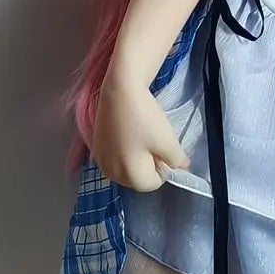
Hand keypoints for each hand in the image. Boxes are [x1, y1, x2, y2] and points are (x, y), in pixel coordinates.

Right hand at [90, 62, 189, 190]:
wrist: (121, 90)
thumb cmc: (145, 118)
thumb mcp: (169, 141)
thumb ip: (177, 161)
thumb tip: (179, 167)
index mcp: (129, 176)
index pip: (153, 183)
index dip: (163, 167)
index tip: (162, 148)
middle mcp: (111, 173)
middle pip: (137, 179)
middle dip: (147, 165)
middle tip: (151, 141)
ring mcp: (100, 160)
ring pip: (125, 169)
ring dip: (135, 159)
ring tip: (140, 137)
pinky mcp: (95, 147)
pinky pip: (114, 159)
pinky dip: (122, 152)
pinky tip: (127, 134)